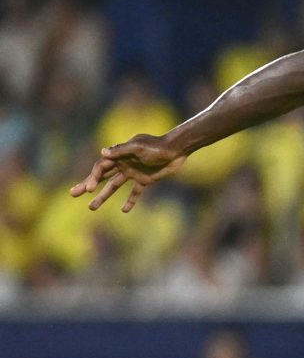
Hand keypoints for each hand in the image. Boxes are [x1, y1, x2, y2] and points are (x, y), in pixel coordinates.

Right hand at [69, 134, 186, 212]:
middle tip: (72, 194)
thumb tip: (102, 153)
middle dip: (87, 185)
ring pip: (113, 186)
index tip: (89, 189)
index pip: (100, 167)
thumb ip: (122, 150)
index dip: (92, 177)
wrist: (176, 150)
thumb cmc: (157, 147)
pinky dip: (130, 201)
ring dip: (103, 196)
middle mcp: (122, 164)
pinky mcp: (144, 180)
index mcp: (118, 155)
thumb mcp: (138, 147)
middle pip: (101, 176)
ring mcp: (132, 173)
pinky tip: (124, 210)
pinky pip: (134, 192)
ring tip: (91, 207)